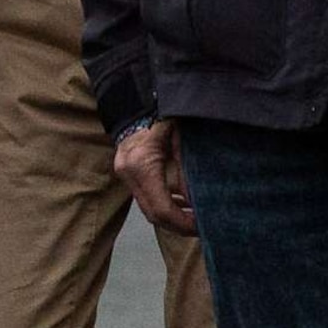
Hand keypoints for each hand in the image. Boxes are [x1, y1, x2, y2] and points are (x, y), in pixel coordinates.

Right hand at [116, 118, 194, 233]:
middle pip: (153, 215)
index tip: (203, 226)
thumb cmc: (162, 114)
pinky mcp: (126, 172)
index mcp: (141, 165)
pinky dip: (164, 204)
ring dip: (172, 217)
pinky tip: (183, 202)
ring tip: (196, 218)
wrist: (137, 100)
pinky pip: (145, 197)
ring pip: (148, 209)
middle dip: (179, 226)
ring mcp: (124, 173)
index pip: (162, 209)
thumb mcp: (181, 142)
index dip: (183, 223)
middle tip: (203, 227)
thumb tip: (199, 203)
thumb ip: (188, 174)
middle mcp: (128, 172)